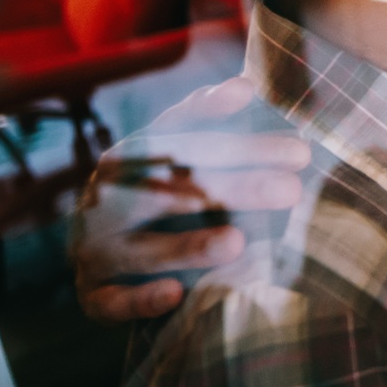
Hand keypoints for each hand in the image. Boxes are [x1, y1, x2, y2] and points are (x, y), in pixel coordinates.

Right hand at [73, 76, 309, 322]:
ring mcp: (98, 247)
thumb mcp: (174, 155)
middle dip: (236, 189)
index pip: (186, 141)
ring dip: (189, 246)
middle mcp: (110, 197)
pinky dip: (139, 299)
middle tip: (292, 191)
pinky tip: (173, 295)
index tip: (292, 144)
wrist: (96, 252)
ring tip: (238, 242)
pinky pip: (112, 301)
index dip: (236, 138)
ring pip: (144, 248)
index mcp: (132, 156)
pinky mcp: (94, 294)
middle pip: (176, 191)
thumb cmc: (154, 192)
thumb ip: (204, 121)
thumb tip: (244, 86)